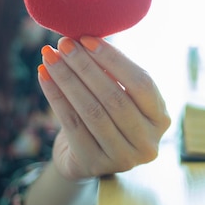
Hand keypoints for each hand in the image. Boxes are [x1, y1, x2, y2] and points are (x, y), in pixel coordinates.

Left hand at [38, 36, 169, 180]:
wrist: (85, 157)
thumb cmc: (105, 115)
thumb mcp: (118, 94)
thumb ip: (111, 72)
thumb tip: (84, 40)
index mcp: (161, 118)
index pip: (141, 83)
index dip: (114, 60)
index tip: (87, 39)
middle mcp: (148, 142)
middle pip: (114, 98)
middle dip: (85, 66)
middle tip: (64, 44)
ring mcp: (123, 158)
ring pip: (91, 111)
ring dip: (67, 79)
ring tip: (50, 57)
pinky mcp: (95, 165)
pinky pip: (71, 125)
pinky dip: (56, 97)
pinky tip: (44, 77)